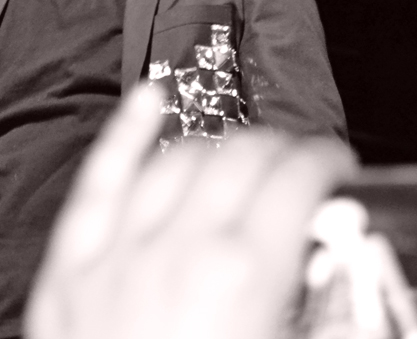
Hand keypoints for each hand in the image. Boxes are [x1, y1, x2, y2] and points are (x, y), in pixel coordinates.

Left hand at [26, 84, 357, 338]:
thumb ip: (326, 319)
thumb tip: (346, 281)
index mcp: (243, 278)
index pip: (294, 180)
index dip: (324, 162)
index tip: (336, 168)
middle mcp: (179, 251)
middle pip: (239, 158)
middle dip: (278, 149)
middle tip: (295, 166)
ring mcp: (116, 255)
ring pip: (176, 160)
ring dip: (217, 145)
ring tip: (240, 152)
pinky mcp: (70, 271)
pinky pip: (97, 182)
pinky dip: (124, 134)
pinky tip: (145, 100)